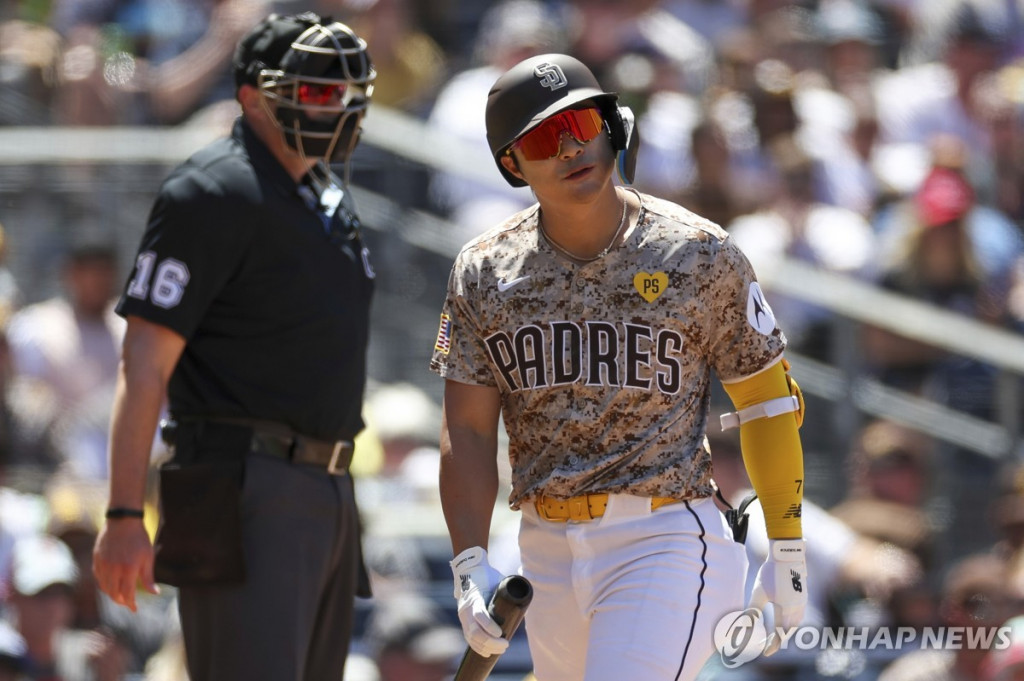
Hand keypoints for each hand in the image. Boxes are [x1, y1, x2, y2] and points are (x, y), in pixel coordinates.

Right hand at [92, 519, 158, 611]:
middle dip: (121, 601)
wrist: (122, 521)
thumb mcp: (148, 556)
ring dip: (112, 594)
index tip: (134, 609)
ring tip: (120, 595)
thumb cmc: (139, 538)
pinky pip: (98, 578)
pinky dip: (104, 584)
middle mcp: (113, 569)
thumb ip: (149, 577)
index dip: (130, 604)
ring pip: (104, 587)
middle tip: (127, 603)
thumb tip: (154, 593)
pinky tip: (111, 584)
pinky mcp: (96, 560)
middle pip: (114, 594)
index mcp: (128, 569)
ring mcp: (103, 564)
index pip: (127, 594)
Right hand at [450, 546, 507, 656]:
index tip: (501, 633)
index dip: (489, 626)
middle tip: (506, 644)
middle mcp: (466, 609)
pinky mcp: (463, 621)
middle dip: (491, 642)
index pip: (479, 616)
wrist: (468, 571)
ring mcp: (463, 616)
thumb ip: (508, 589)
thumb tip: (525, 598)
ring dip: (486, 647)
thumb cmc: (486, 576)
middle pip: (475, 632)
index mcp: (474, 598)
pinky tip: (487, 652)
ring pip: (471, 638)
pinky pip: (469, 638)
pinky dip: (478, 647)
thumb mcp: (497, 580)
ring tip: (501, 649)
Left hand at [748, 538, 806, 654]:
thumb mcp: (759, 592)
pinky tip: (784, 619)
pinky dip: (791, 622)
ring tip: (775, 634)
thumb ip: (753, 610)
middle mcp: (796, 608)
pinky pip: (799, 615)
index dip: (772, 646)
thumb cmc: (771, 572)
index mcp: (785, 609)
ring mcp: (801, 602)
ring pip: (795, 624)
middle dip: (778, 640)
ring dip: (785, 631)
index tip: (764, 653)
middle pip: (788, 631)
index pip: (779, 634)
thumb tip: (744, 626)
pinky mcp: (802, 595)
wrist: (787, 554)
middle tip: (767, 645)